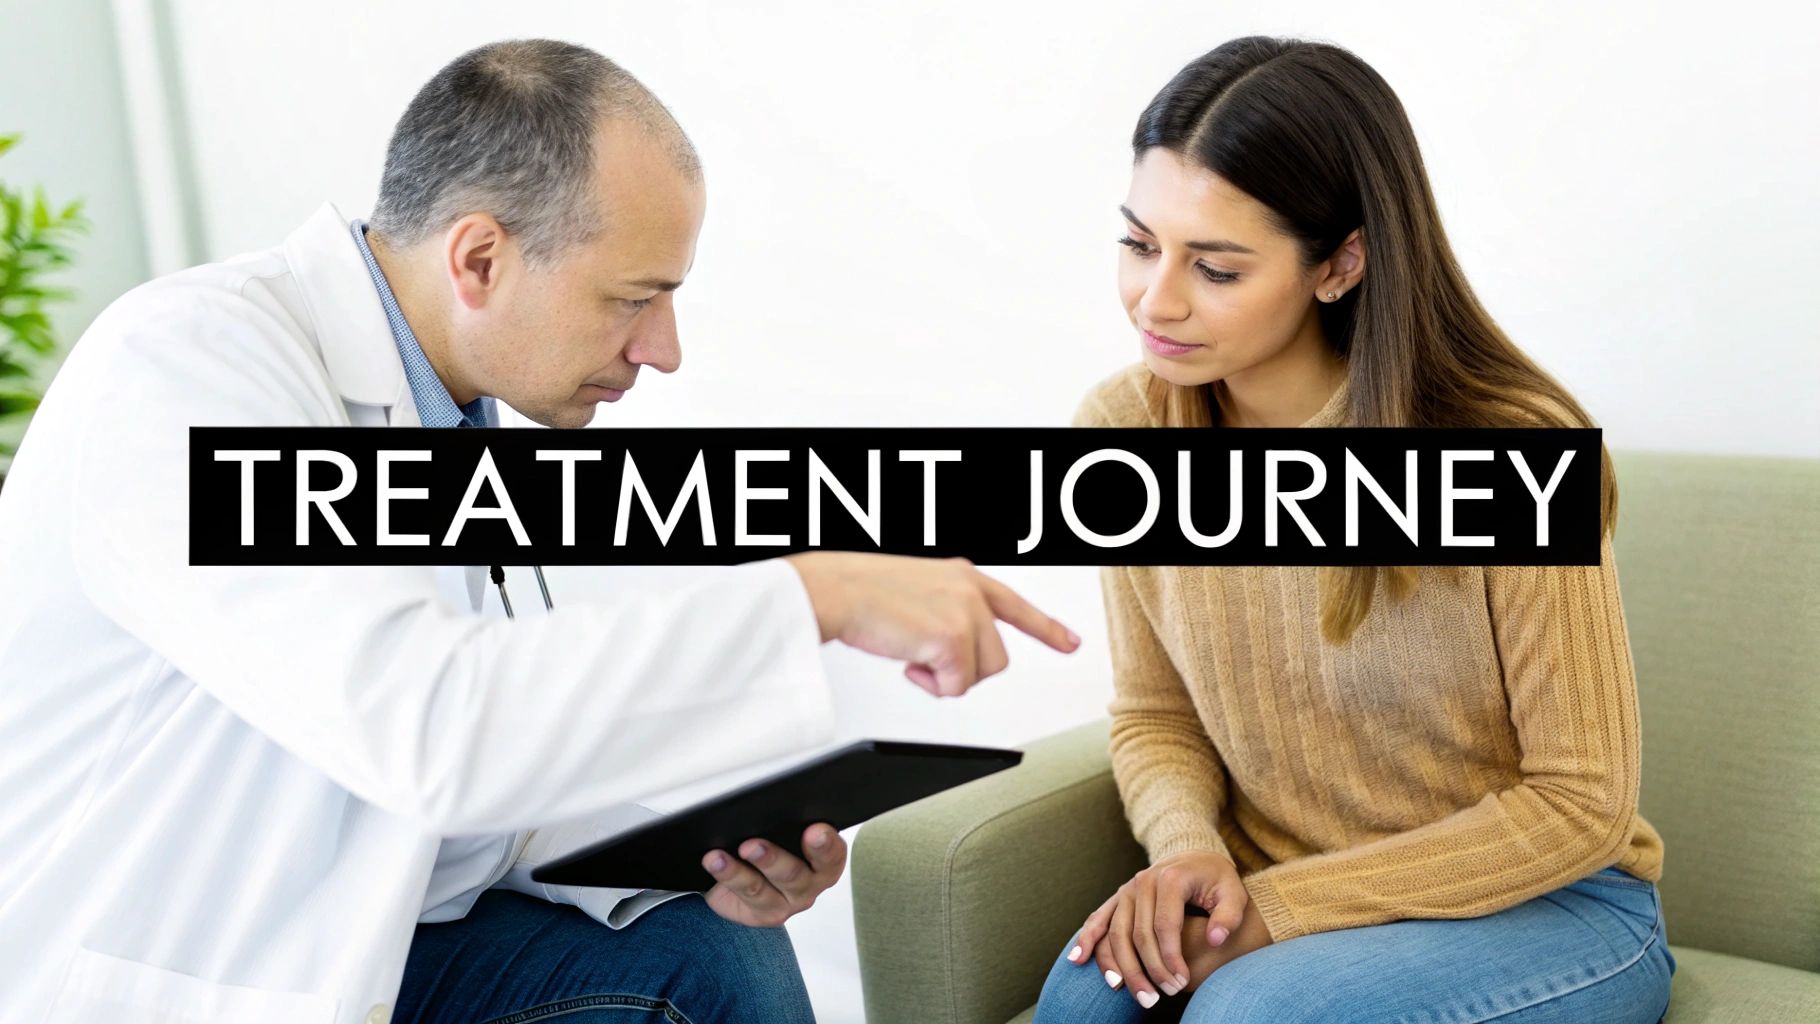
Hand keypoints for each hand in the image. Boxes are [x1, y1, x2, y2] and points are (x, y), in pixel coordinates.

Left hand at [700, 823, 846, 926]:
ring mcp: (785, 904)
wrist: (753, 875)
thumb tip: (768, 803)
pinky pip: (741, 897)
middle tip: (751, 845)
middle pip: (794, 876)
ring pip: (761, 890)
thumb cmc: (779, 843)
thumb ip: (787, 820)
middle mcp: (809, 885)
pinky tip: (714, 863)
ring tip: (720, 858)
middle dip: (772, 859)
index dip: (826, 844)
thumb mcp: (788, 828)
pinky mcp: (760, 915)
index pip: (832, 854)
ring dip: (738, 873)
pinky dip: (725, 877)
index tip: (814, 830)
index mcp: (825, 861)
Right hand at [784, 553, 1080, 695]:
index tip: (1072, 643)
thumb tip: (949, 651)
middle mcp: (971, 590)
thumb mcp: (916, 593)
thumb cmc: (860, 594)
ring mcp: (966, 612)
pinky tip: (909, 663)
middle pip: (997, 657)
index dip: (1047, 629)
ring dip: (947, 677)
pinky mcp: (954, 637)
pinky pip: (957, 686)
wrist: (835, 591)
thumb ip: (944, 612)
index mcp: (963, 576)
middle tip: (925, 661)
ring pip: (982, 673)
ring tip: (913, 657)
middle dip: (963, 670)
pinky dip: (932, 686)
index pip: (1016, 605)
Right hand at [1066, 850, 1270, 1006]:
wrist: (1194, 857)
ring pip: (1115, 932)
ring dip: (1119, 965)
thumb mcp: (1233, 892)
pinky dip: (1087, 939)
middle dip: (1147, 969)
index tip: (1181, 983)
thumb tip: (1215, 939)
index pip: (1165, 925)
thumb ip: (1229, 915)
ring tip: (1127, 992)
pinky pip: (1098, 919)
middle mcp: (1142, 882)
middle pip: (1137, 934)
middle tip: (1159, 997)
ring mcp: (1126, 890)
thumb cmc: (1216, 880)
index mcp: (1170, 879)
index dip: (1171, 957)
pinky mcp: (1118, 898)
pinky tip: (1077, 959)